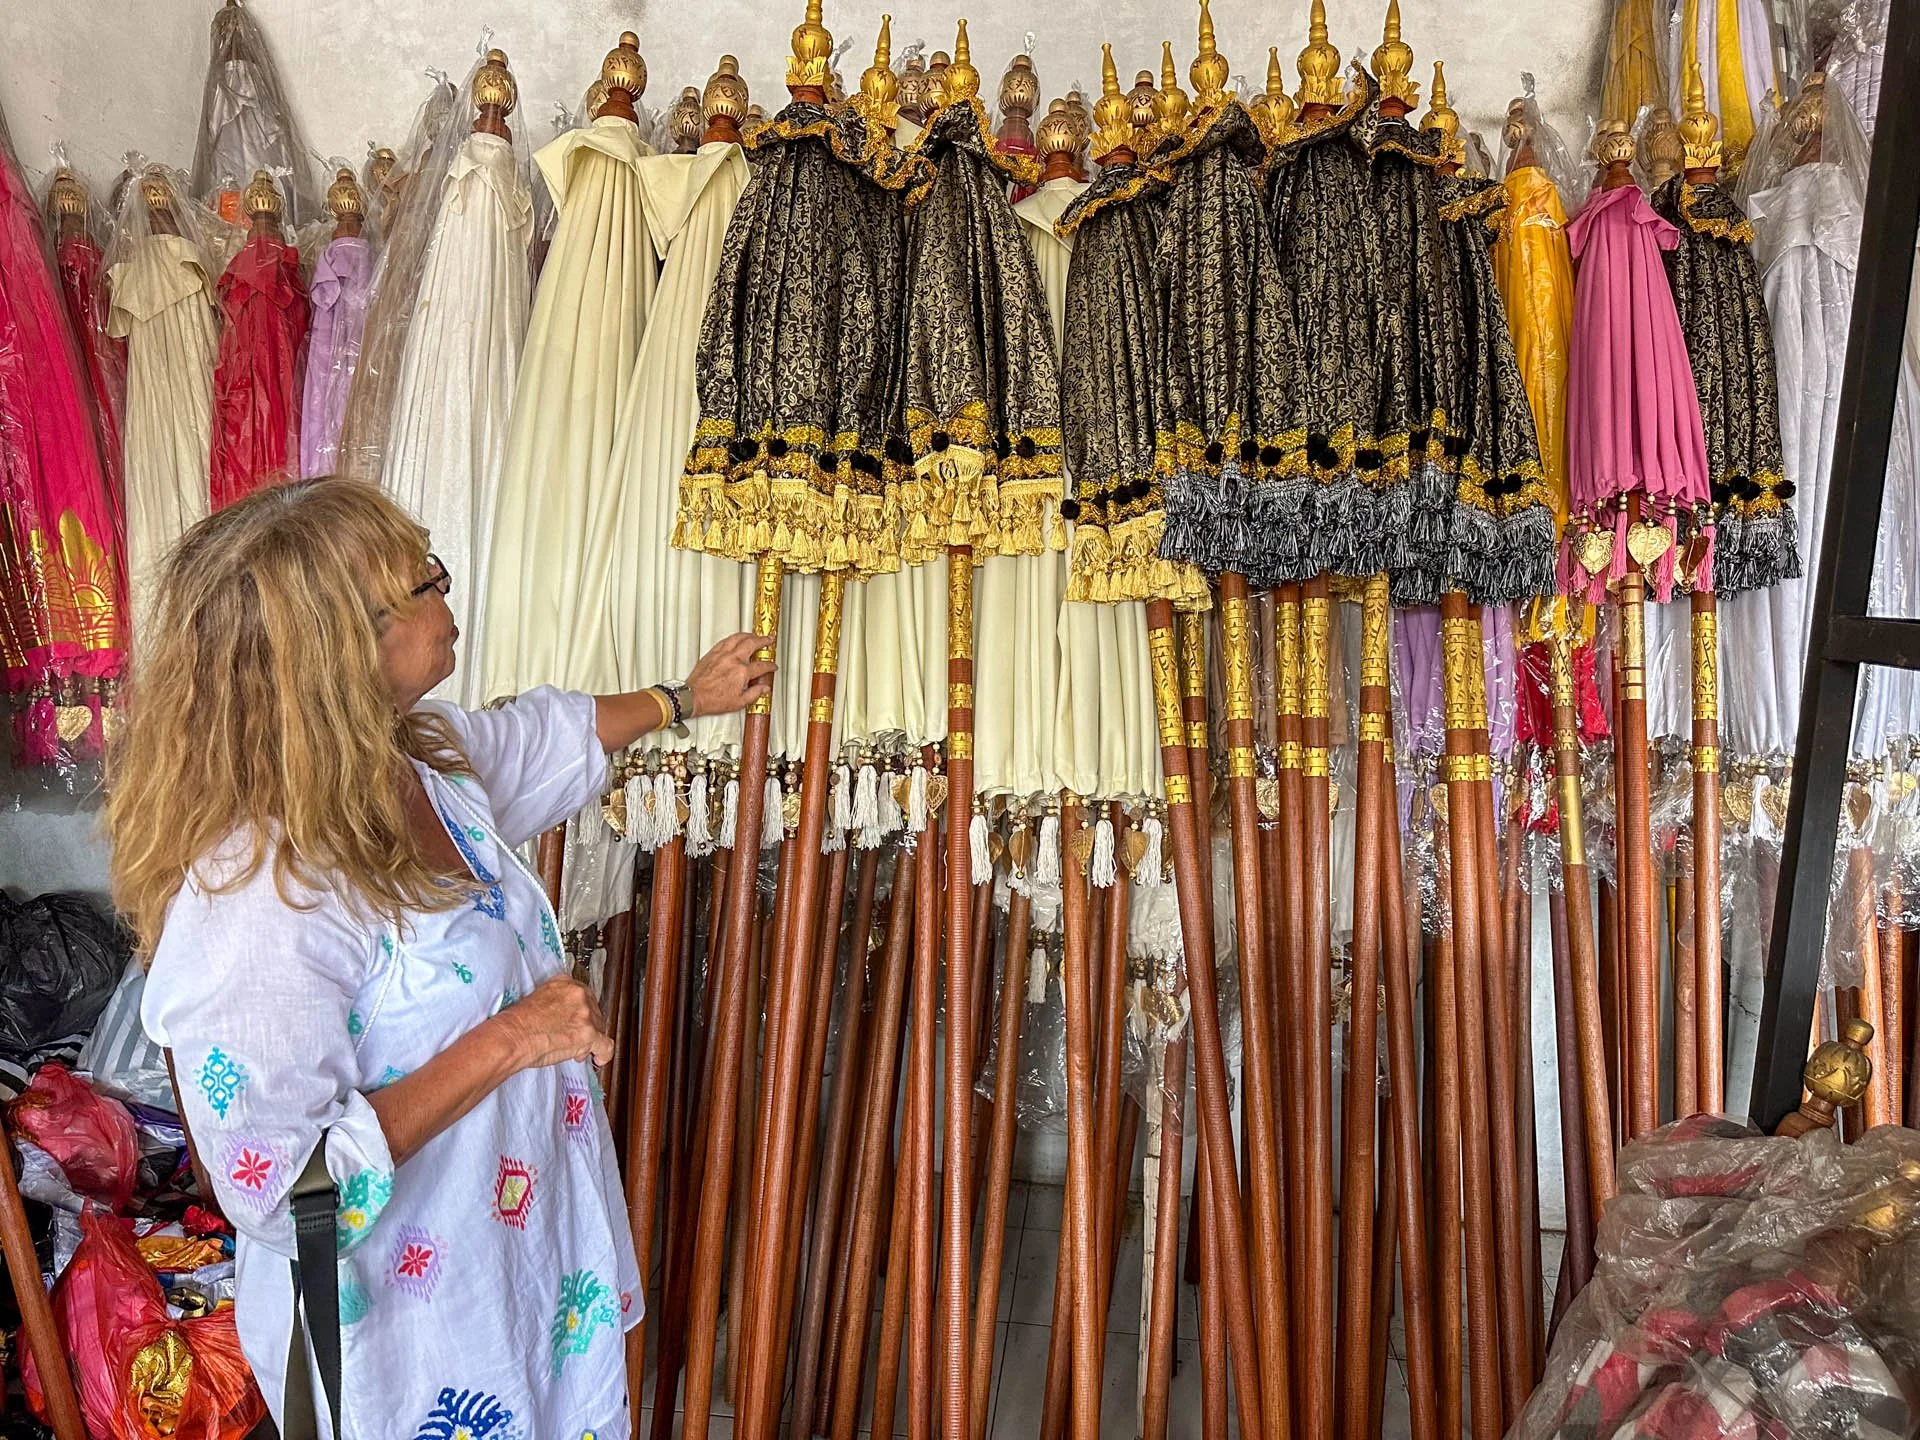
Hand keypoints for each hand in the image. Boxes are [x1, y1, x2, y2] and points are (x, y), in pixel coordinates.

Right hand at [492, 974, 612, 1070]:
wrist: (513, 1036)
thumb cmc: (517, 1023)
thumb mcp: (536, 999)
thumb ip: (555, 1003)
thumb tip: (562, 1018)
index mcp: (564, 983)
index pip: (583, 997)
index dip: (580, 1013)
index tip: (575, 1021)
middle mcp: (578, 995)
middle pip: (593, 1012)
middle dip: (584, 1027)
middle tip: (571, 1038)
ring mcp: (585, 1014)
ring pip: (598, 1028)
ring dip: (588, 1040)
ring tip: (573, 1049)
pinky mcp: (588, 1034)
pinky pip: (605, 1045)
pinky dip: (603, 1054)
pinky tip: (598, 1059)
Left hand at [685, 631, 775, 718]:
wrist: (694, 697)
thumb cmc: (712, 700)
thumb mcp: (739, 702)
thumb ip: (754, 693)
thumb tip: (764, 689)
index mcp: (741, 672)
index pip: (761, 666)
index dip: (770, 666)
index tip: (772, 666)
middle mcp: (732, 660)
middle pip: (751, 644)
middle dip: (763, 641)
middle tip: (768, 640)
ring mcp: (721, 655)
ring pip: (737, 637)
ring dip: (748, 635)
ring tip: (754, 635)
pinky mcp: (712, 653)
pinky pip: (725, 640)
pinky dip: (733, 637)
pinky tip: (736, 638)